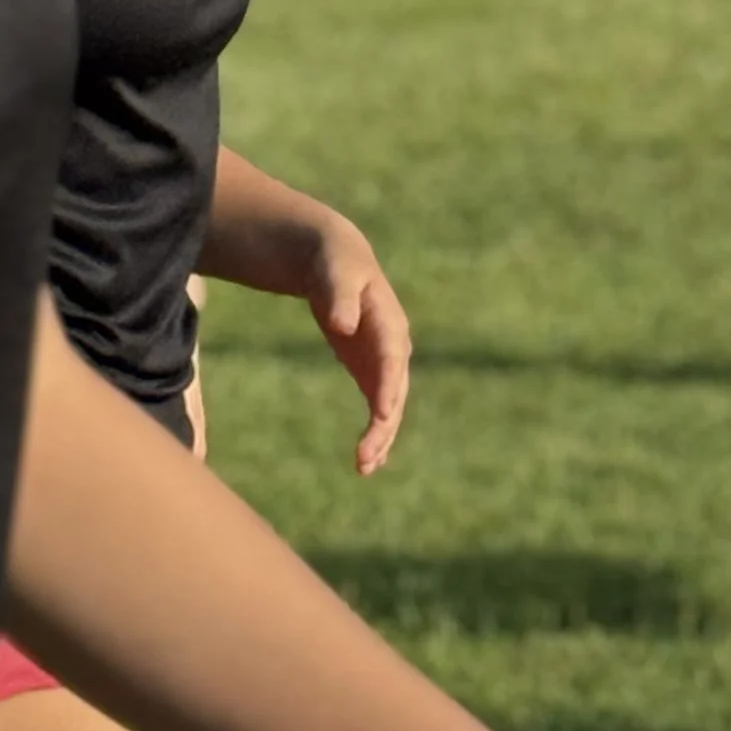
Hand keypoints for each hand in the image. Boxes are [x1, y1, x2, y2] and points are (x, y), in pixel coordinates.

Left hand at [307, 217, 412, 474]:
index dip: (389, 386)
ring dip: (380, 438)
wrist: (336, 261)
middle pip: (394, 392)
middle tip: (365, 458)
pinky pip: (378, 408)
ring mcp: (384, 362)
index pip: (393, 359)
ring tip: (364, 468)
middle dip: (383, 426)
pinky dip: (375, 433)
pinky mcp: (371, 371)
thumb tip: (343, 325)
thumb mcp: (336, 272)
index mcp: (389, 322)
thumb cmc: (336, 262)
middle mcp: (394, 347)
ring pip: (389, 407)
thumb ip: (340, 297)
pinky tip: (368, 462)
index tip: (382, 415)